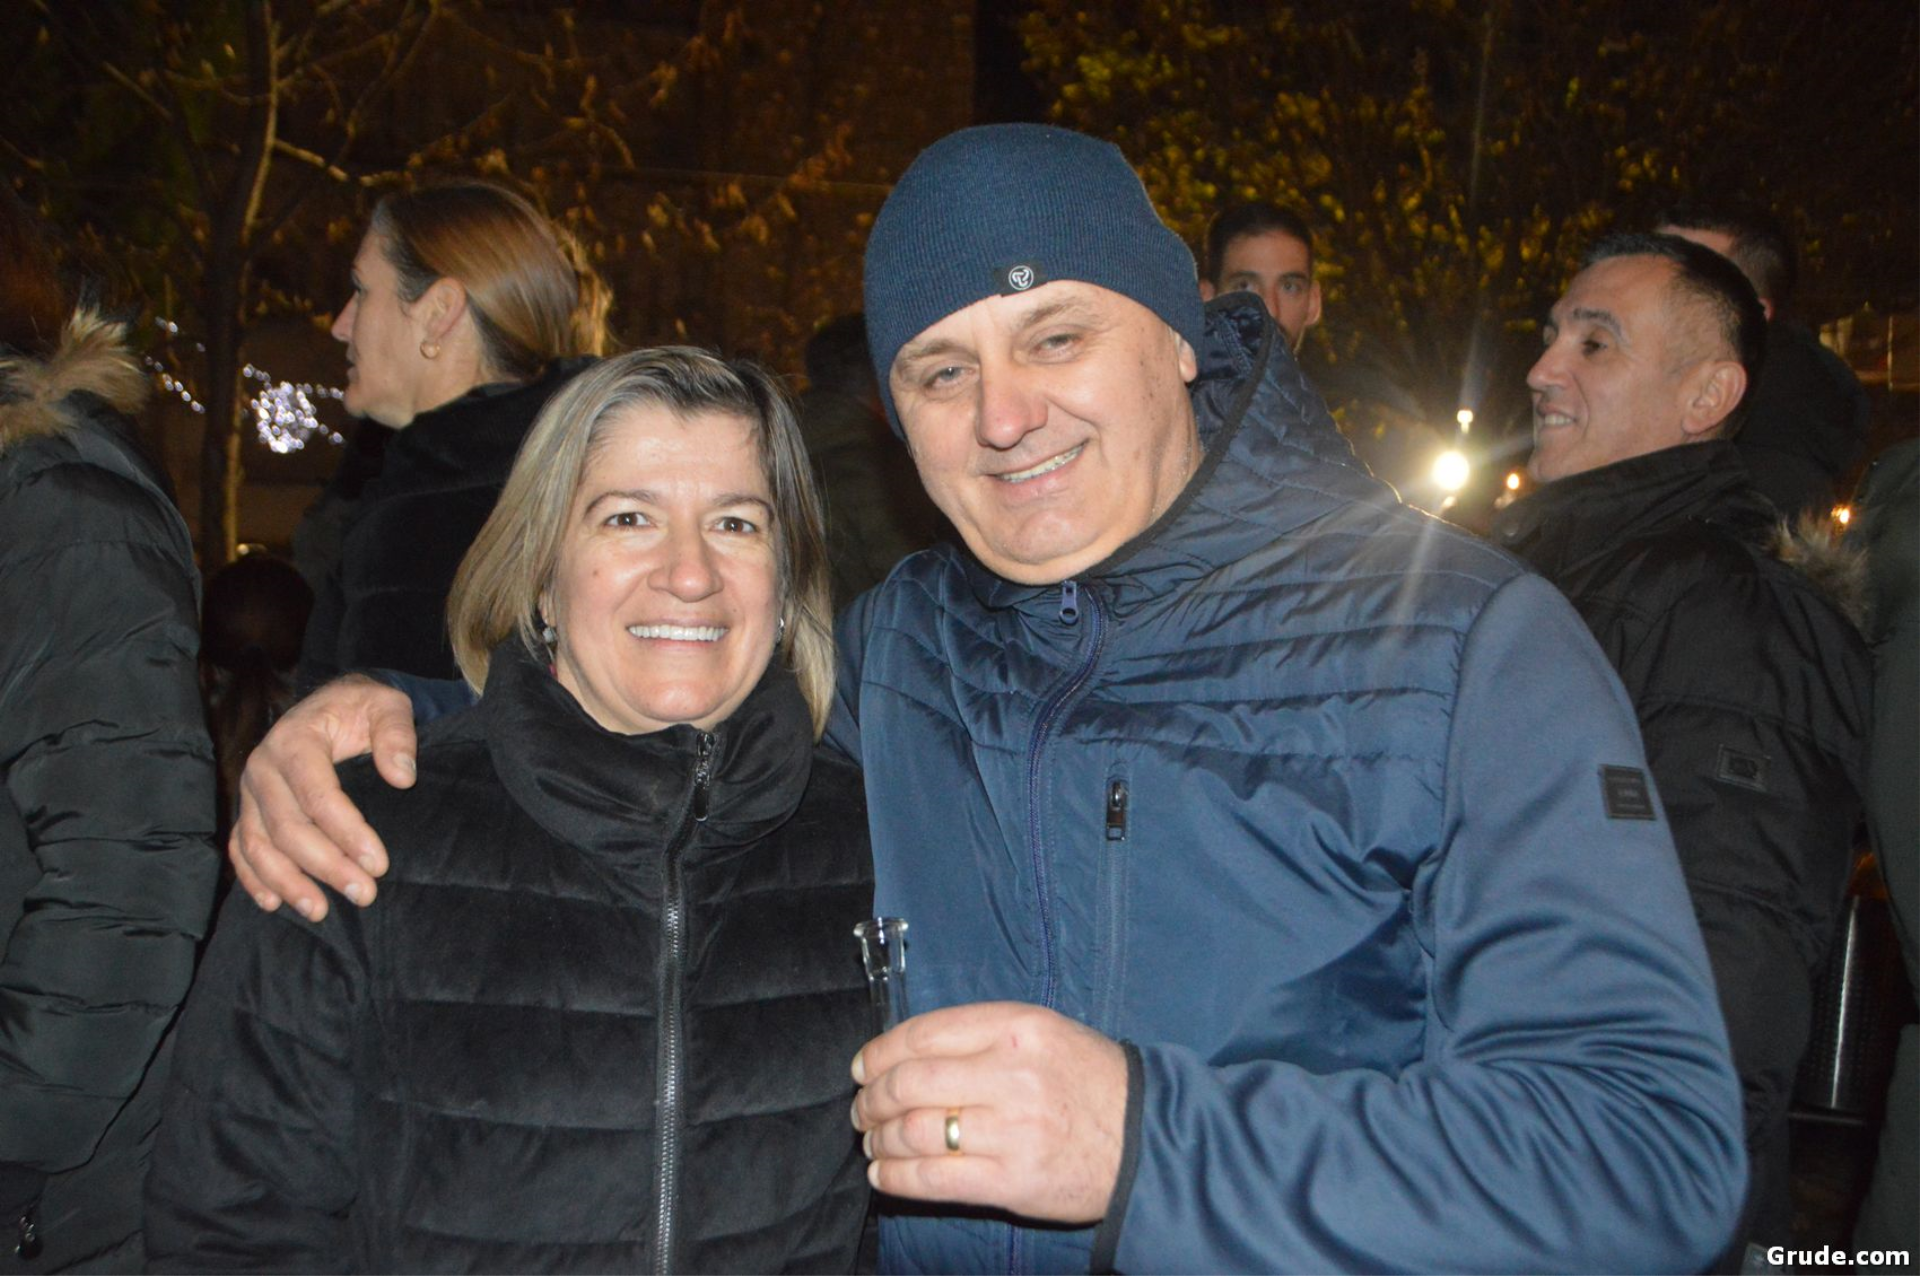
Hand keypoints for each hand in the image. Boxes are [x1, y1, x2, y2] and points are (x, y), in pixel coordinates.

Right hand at [229, 674, 417, 920]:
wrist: (334, 704)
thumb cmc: (363, 708)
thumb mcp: (388, 704)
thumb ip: (397, 733)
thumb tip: (402, 776)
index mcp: (294, 739)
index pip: (317, 794)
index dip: (347, 832)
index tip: (378, 863)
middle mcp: (263, 767)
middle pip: (288, 826)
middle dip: (326, 865)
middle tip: (364, 894)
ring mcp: (251, 792)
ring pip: (259, 844)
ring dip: (288, 882)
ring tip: (320, 912)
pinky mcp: (249, 809)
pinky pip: (242, 847)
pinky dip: (253, 877)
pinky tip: (274, 903)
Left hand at [850, 1001, 1127, 1223]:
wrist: (1146, 1138)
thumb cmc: (1089, 1080)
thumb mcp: (1044, 1032)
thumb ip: (981, 1036)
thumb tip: (906, 1054)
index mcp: (1017, 1028)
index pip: (924, 1034)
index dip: (880, 1053)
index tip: (863, 1067)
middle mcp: (1012, 1074)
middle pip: (910, 1083)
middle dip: (872, 1099)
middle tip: (863, 1109)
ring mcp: (1012, 1130)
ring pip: (914, 1131)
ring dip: (879, 1139)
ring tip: (873, 1142)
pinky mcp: (1012, 1181)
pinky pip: (933, 1179)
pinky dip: (896, 1177)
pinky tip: (884, 1174)